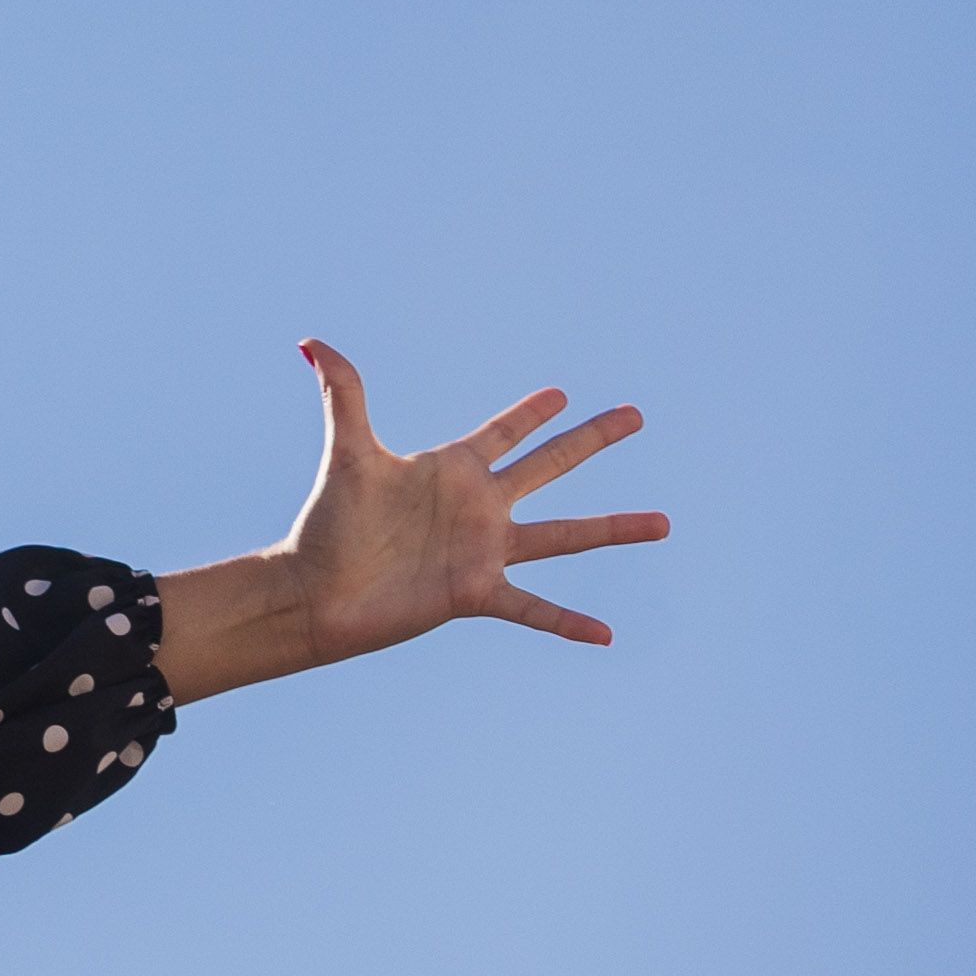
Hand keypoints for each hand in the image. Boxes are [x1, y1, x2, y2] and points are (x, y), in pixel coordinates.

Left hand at [156, 338, 672, 704]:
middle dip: (590, 439)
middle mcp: (477, 507)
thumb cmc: (329, 524)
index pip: (502, 433)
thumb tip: (312, 341)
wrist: (315, 590)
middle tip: (634, 415)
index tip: (561, 394)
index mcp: (451, 469)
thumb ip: (342, 396)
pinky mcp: (475, 593)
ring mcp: (482, 551)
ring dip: (612, 528)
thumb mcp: (348, 453)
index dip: (530, 413)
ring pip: (563, 536)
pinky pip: (532, 607)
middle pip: (548, 466)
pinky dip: (567, 621)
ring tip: (663, 523)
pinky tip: (604, 633)